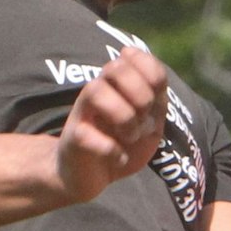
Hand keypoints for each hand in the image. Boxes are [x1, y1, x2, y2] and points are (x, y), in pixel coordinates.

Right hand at [55, 48, 169, 203]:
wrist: (91, 174)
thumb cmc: (122, 142)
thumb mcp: (149, 121)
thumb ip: (157, 100)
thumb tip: (156, 81)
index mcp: (117, 82)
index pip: (133, 56)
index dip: (152, 73)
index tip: (156, 98)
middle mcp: (97, 90)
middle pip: (115, 67)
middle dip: (141, 95)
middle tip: (143, 119)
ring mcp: (82, 112)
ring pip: (96, 90)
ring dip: (124, 118)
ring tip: (130, 137)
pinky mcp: (72, 137)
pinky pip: (87, 134)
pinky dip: (111, 149)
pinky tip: (119, 156)